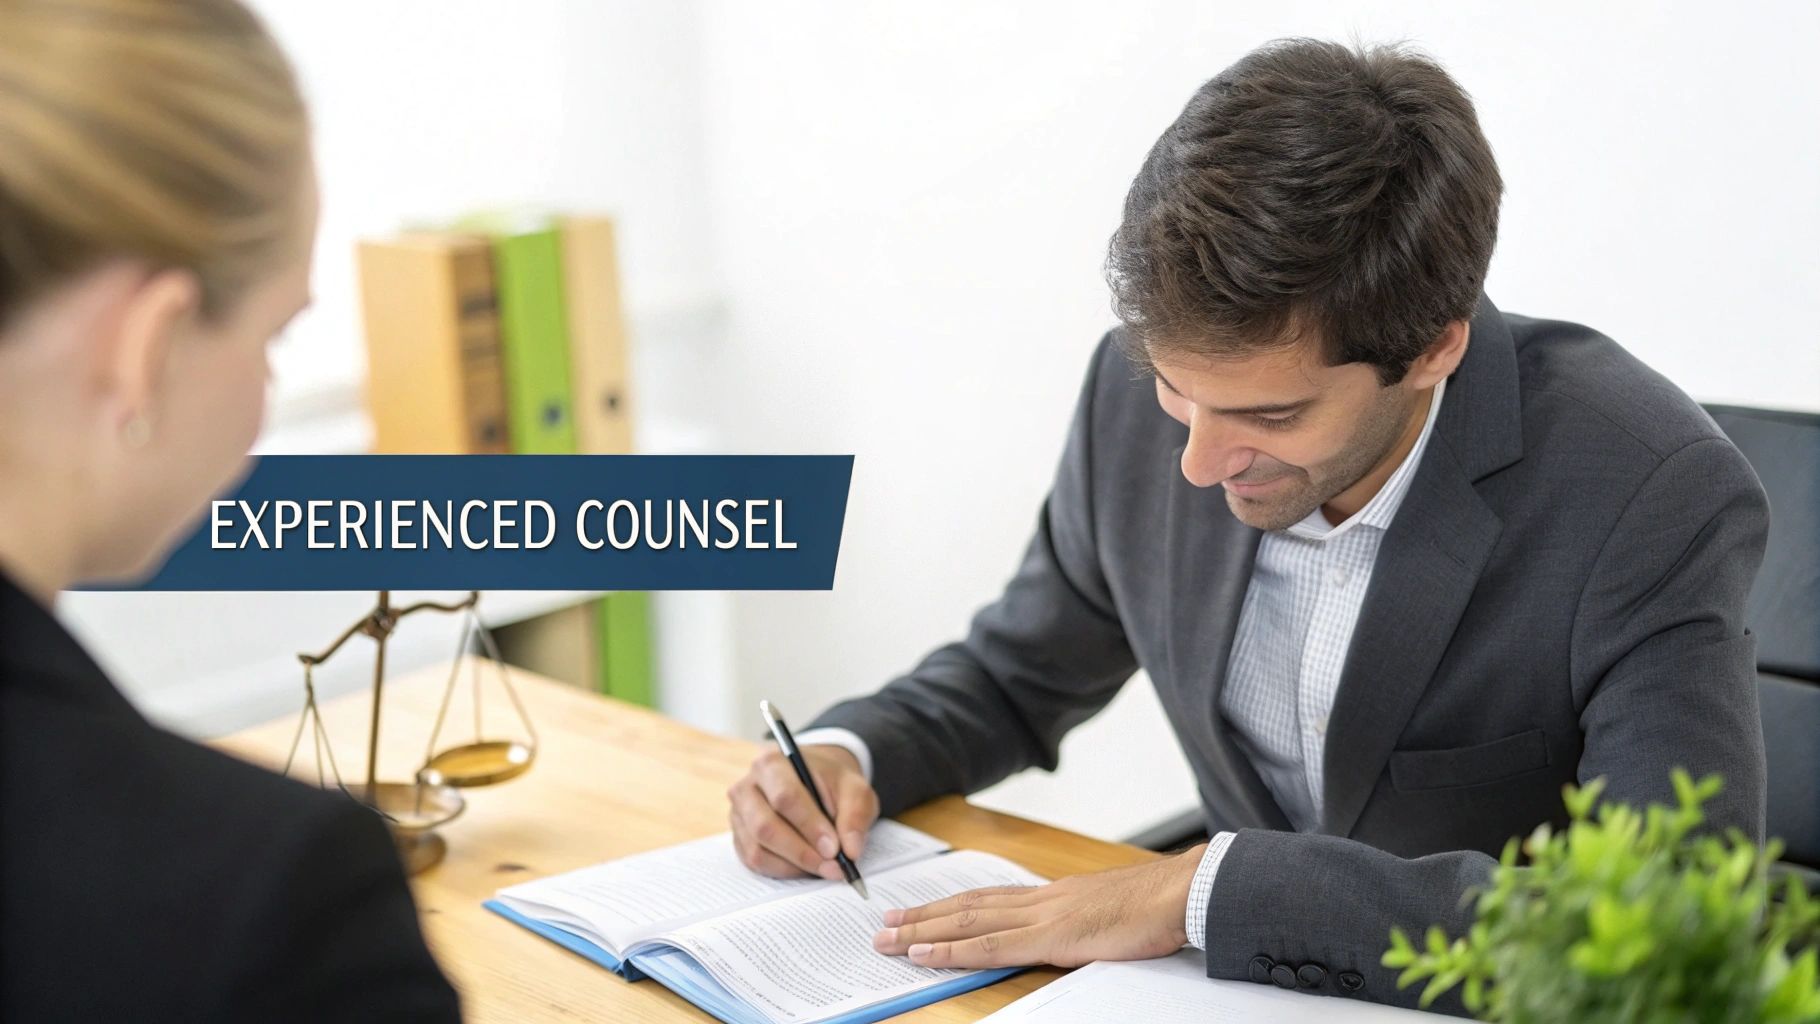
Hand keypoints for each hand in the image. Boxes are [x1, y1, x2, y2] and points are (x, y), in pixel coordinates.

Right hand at [727, 744, 878, 880]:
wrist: (813, 781)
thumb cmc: (831, 784)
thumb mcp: (855, 790)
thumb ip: (855, 816)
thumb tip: (851, 851)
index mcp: (772, 763)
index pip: (785, 798)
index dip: (810, 826)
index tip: (834, 849)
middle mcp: (746, 787)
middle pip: (765, 827)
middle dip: (802, 852)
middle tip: (833, 867)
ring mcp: (739, 814)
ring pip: (758, 850)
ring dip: (794, 866)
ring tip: (824, 867)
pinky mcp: (739, 837)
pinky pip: (755, 862)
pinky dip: (784, 871)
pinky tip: (806, 866)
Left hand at [871, 845, 1205, 968]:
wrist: (1183, 892)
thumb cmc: (1158, 906)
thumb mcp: (1111, 912)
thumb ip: (1084, 920)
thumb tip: (1075, 930)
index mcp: (1053, 895)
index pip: (988, 898)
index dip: (950, 906)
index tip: (919, 911)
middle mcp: (1039, 899)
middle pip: (966, 906)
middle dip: (922, 916)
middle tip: (882, 923)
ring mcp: (1042, 916)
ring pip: (966, 922)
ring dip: (923, 931)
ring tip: (887, 939)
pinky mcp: (1051, 936)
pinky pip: (989, 944)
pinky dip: (951, 950)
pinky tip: (924, 955)